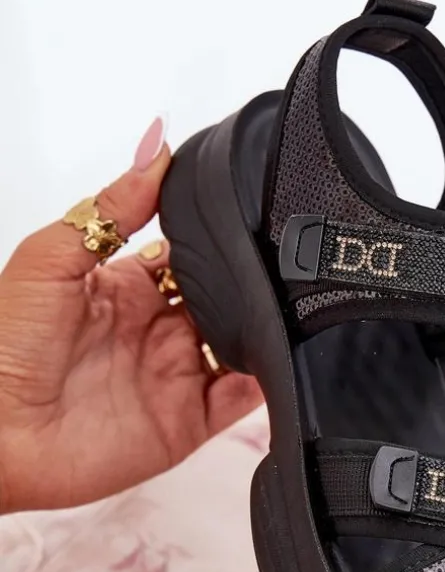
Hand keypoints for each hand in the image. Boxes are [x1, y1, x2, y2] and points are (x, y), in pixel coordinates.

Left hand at [0, 119, 261, 513]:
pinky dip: (268, 383)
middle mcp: (154, 331)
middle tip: (280, 261)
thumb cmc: (2, 347)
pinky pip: (240, 400)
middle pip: (223, 298)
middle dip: (251, 281)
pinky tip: (278, 359)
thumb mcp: (51, 258)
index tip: (251, 216)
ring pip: (241, 344)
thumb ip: (110, 208)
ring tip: (288, 305)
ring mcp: (174, 377)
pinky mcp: (185, 422)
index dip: (218, 239)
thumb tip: (155, 148)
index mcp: (124, 287)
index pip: (188, 254)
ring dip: (265, 326)